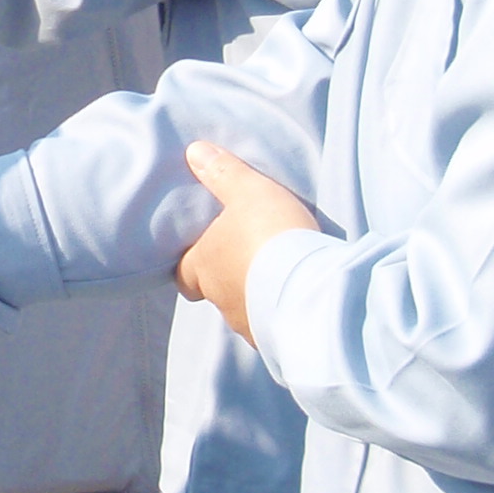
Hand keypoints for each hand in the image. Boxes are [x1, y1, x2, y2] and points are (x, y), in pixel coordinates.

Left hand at [175, 140, 322, 341]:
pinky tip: (296, 299)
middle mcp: (220, 298)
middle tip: (251, 259)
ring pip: (244, 308)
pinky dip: (279, 313)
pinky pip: (272, 325)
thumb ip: (224, 173)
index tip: (204, 251)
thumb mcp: (249, 192)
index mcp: (203, 266)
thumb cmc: (271, 235)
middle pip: (215, 290)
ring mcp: (246, 323)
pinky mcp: (274, 340)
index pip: (183, 273)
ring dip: (257, 295)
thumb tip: (194, 151)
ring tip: (280, 277)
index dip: (191, 263)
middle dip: (230, 277)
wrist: (310, 290)